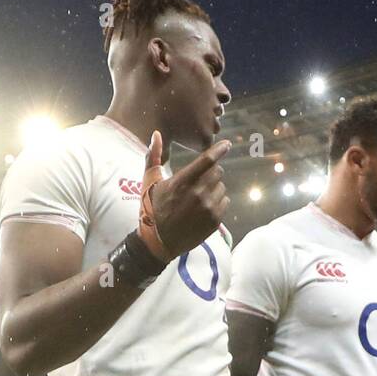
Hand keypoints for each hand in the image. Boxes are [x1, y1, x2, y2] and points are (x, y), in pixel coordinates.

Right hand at [141, 131, 229, 260]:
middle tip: (200, 180)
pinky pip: (225, 202)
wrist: (159, 241)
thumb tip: (156, 134)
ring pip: (221, 187)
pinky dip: (218, 201)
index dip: (219, 150)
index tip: (227, 144)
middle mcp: (197, 194)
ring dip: (214, 188)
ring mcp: (207, 208)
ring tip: (200, 196)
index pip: (206, 161)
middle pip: (217, 172)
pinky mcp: (214, 221)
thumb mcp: (149, 182)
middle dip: (211, 172)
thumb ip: (153, 156)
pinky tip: (205, 206)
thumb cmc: (153, 209)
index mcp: (181, 182)